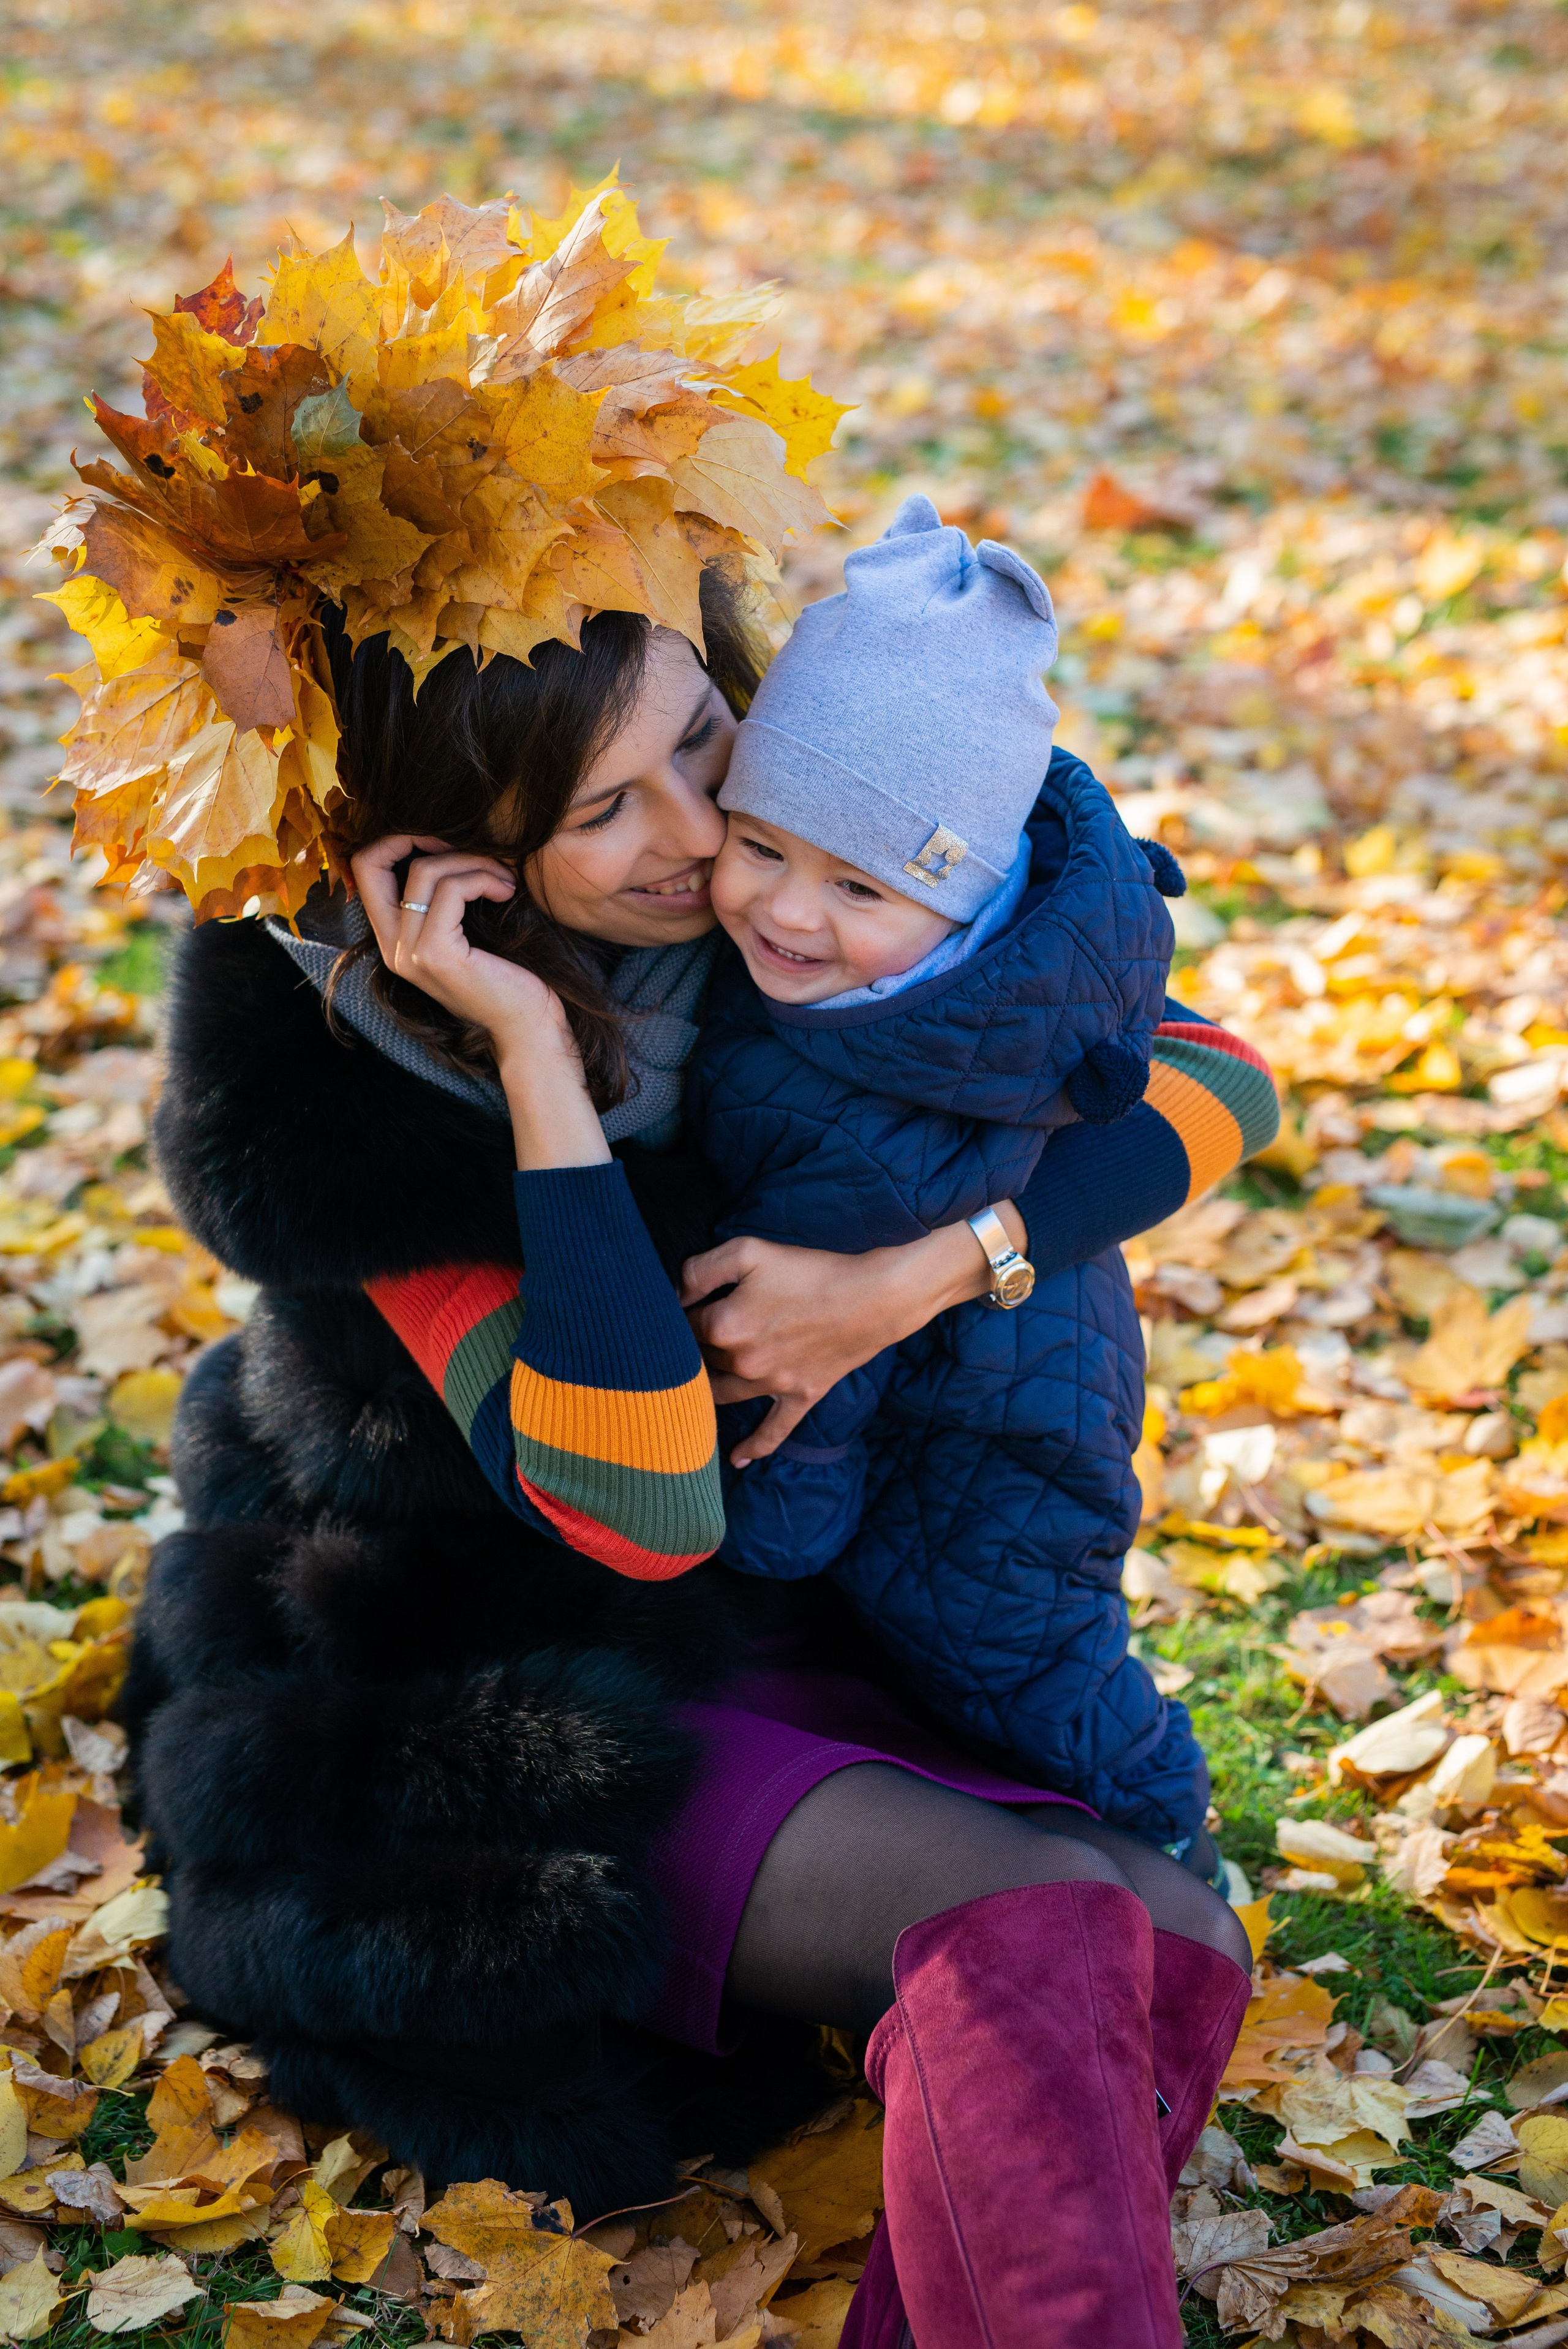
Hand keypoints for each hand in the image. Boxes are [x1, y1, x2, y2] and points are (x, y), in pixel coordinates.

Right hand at [351, 835, 607, 1170]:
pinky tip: (507, 891)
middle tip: (466, 845)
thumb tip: (448, 840)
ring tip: (505, 878)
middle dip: (417, 836)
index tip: (441, 839)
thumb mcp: (467, 931)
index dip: (394, 840)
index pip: (364, 870)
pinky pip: (451, 890)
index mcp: (395, 941)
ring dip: (473, 862)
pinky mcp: (435, 955)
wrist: (530, 1026)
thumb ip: (445, 898)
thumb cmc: (508, 976)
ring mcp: (409, 953)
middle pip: (372, 862)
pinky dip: (483, 878)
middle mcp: (392, 948)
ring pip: (424, 871)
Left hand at [680, 1202, 1026, 1464]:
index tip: (683, 1305)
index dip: (679, 1312)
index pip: (682, 1325)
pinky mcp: (799, 1396)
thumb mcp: (749, 1251)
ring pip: (722, 1395)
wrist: (873, 1297)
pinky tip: (737, 1460)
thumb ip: (701, 1269)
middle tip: (679, 1344)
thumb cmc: (810, 1269)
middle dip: (687, 1351)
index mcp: (725, 1326)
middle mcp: (742, 1363)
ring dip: (704, 1392)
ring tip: (688, 1390)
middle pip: (699, 1362)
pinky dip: (754, 1447)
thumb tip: (675, 1294)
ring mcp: (771, 1385)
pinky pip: (772, 1430)